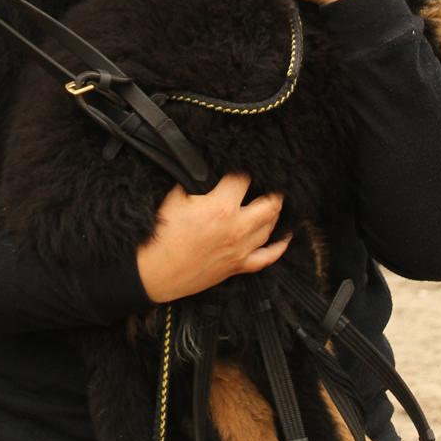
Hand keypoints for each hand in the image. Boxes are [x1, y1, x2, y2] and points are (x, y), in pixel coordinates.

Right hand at [136, 171, 289, 303]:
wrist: (155, 272)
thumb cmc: (161, 236)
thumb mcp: (175, 198)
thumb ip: (196, 183)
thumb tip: (206, 174)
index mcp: (221, 207)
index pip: (243, 179)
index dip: (242, 169)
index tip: (240, 167)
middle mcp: (237, 228)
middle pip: (270, 203)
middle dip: (272, 190)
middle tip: (269, 182)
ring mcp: (240, 249)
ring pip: (271, 226)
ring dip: (274, 212)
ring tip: (273, 202)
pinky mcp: (238, 266)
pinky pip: (268, 257)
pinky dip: (279, 246)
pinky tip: (285, 237)